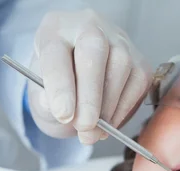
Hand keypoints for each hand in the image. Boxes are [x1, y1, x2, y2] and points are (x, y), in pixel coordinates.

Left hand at [28, 9, 151, 144]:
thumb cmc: (57, 82)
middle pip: (93, 52)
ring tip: (91, 133)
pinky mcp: (139, 60)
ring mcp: (118, 40)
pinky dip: (122, 110)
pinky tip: (107, 124)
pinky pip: (137, 84)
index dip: (60, 86)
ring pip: (120, 68)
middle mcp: (88, 27)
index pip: (56, 53)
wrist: (77, 74)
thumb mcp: (40, 91)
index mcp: (55, 29)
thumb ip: (46, 101)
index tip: (63, 115)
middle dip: (90, 96)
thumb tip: (64, 112)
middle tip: (84, 127)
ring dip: (107, 108)